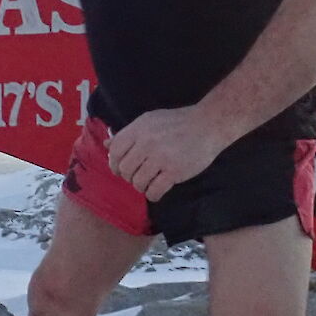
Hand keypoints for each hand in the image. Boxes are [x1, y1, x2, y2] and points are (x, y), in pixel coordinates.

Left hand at [108, 106, 231, 201]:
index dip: (114, 164)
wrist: (208, 124)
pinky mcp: (174, 171)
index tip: (120, 170)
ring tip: (149, 183)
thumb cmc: (178, 122)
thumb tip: (106, 145)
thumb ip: (128, 133)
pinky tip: (158, 190)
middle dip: (129, 177)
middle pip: (125, 169)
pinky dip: (153, 195)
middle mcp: (146, 143)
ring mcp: (160, 158)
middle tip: (138, 177)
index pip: (115, 151)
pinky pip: (154, 191)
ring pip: (138, 182)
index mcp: (139, 129)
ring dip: (141, 187)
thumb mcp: (150, 120)